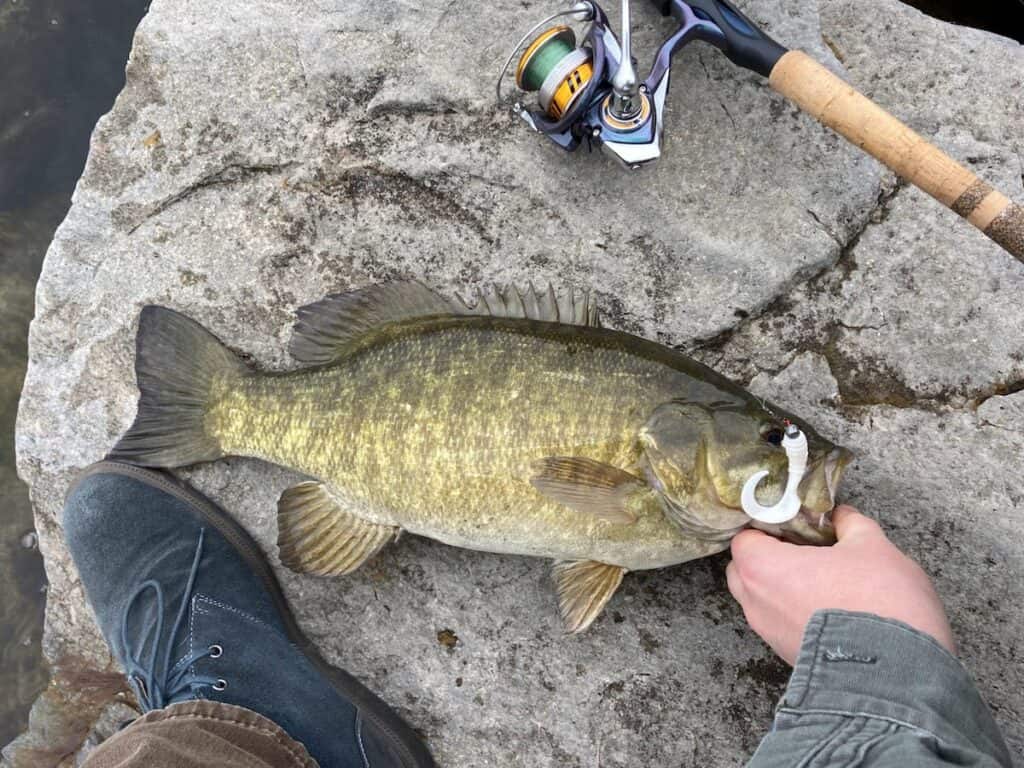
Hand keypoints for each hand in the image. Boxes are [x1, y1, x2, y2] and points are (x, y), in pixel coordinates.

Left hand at [726, 505, 954, 664]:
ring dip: (782, 587)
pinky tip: (827, 605)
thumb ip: (851, 525)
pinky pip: (780, 625)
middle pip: (744, 571)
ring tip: (820, 577)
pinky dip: (793, 613)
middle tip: (804, 548)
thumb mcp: (873, 547)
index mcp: (762, 569)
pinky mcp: (788, 657)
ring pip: (761, 600)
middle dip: (768, 557)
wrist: (898, 675)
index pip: (743, 539)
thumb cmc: (879, 601)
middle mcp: (756, 604)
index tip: (791, 523)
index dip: (765, 527)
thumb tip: (842, 516)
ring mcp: (770, 635)